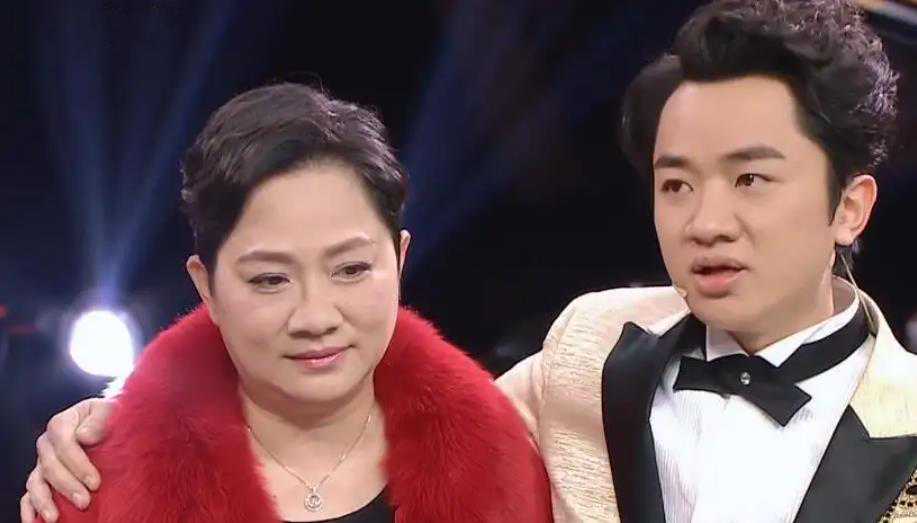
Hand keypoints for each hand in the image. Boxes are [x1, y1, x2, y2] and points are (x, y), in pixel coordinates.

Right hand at [20, 398, 114, 521]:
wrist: (107, 424)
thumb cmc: (108, 418)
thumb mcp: (109, 411)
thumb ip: (99, 421)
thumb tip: (84, 436)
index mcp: (61, 424)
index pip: (65, 445)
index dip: (78, 465)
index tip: (95, 482)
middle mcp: (47, 444)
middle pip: (50, 467)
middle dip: (67, 486)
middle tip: (85, 501)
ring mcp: (42, 462)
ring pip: (35, 483)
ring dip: (44, 501)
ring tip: (55, 517)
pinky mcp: (41, 478)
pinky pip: (29, 495)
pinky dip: (29, 509)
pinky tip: (35, 522)